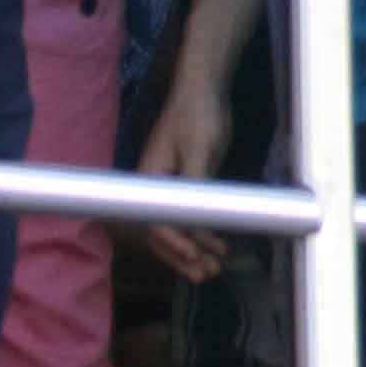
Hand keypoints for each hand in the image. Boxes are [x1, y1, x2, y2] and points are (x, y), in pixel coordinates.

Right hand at [134, 75, 231, 278]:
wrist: (202, 92)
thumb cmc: (197, 115)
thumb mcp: (198, 147)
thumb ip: (196, 183)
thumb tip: (196, 219)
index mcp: (149, 179)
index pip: (158, 222)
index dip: (175, 243)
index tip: (195, 257)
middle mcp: (153, 187)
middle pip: (163, 232)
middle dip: (184, 256)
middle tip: (207, 275)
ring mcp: (167, 187)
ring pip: (175, 228)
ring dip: (193, 250)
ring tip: (214, 269)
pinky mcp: (183, 184)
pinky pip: (187, 216)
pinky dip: (200, 233)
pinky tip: (216, 246)